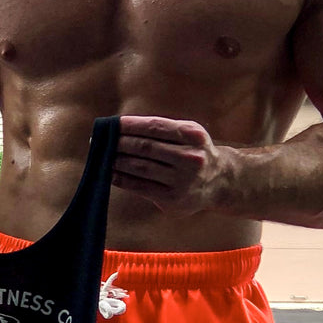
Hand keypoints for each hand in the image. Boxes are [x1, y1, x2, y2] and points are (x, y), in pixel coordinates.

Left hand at [112, 115, 231, 214]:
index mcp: (193, 135)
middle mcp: (190, 157)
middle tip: (101, 140)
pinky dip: (122, 179)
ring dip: (117, 160)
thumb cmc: (194, 151)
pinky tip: (110, 173)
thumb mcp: (188, 133)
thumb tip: (120, 129)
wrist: (221, 182)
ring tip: (103, 155)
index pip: (155, 127)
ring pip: (140, 167)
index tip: (111, 124)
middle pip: (146, 147)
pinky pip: (140, 187)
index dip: (130, 125)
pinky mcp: (173, 199)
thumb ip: (161, 130)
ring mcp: (182, 180)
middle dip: (119, 142)